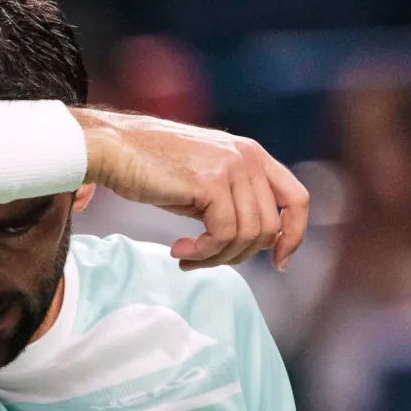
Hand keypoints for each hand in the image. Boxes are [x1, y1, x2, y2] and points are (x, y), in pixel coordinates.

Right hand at [76, 110, 308, 271]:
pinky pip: (223, 234)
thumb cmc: (150, 169)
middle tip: (202, 260)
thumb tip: (258, 242)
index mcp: (252, 155)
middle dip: (237, 255)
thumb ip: (234, 203)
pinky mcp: (211, 181)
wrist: (114, 149)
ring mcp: (232, 166)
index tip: (278, 262)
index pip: (297, 199)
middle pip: (269, 227)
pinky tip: (179, 250)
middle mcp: (248, 157)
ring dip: (216, 257)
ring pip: (247, 235)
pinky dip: (204, 252)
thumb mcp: (203, 184)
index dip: (294, 235)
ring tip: (186, 256)